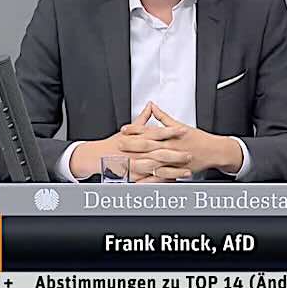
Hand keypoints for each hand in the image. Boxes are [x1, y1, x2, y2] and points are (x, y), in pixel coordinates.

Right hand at [68, 102, 182, 179]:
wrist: (97, 157)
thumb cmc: (114, 144)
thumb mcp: (129, 130)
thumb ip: (142, 118)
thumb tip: (150, 105)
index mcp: (137, 138)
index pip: (156, 133)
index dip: (170, 131)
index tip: (183, 130)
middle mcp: (137, 151)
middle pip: (159, 152)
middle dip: (175, 154)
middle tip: (189, 154)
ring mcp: (136, 164)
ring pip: (156, 168)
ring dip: (172, 170)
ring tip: (186, 171)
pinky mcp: (134, 176)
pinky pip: (149, 179)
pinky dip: (161, 181)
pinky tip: (172, 182)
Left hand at [117, 103, 241, 182]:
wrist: (214, 151)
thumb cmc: (197, 138)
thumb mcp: (180, 125)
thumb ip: (163, 117)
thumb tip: (152, 106)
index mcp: (171, 135)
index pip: (150, 130)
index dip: (136, 129)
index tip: (124, 129)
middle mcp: (171, 146)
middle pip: (149, 145)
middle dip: (133, 145)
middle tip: (119, 144)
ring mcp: (174, 160)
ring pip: (154, 161)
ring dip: (139, 162)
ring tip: (126, 163)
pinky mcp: (177, 171)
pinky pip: (162, 176)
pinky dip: (151, 179)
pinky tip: (141, 181)